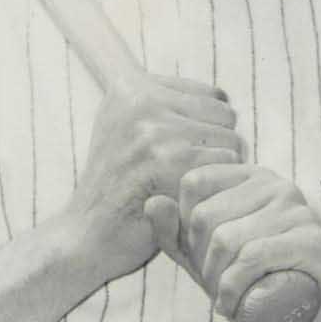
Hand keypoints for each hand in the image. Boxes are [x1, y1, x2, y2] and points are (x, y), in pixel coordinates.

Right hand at [64, 72, 244, 284]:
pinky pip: (227, 167)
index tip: (185, 155)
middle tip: (190, 178)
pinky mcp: (168, 162)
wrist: (89, 235)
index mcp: (132, 86)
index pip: (214, 96)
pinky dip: (218, 192)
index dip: (211, 131)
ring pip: (231, 143)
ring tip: (189, 191)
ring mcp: (154, 130)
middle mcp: (141, 100)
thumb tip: (221, 95)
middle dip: (219, 150)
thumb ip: (161, 104)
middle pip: (226, 117)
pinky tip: (192, 204)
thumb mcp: (123, 129)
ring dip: (221, 174)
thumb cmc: (118, 188)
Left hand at [156, 161, 320, 321]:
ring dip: (215, 281)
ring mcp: (298, 211)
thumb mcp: (206, 260)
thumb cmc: (259, 287)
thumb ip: (176, 234)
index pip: (194, 183)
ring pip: (227, 238)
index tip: (200, 260)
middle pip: (206, 215)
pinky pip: (253, 257)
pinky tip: (232, 307)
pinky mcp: (312, 242)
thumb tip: (153, 203)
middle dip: (200, 261)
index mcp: (252, 178)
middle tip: (213, 288)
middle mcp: (277, 186)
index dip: (184, 227)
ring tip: (224, 302)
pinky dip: (233, 287)